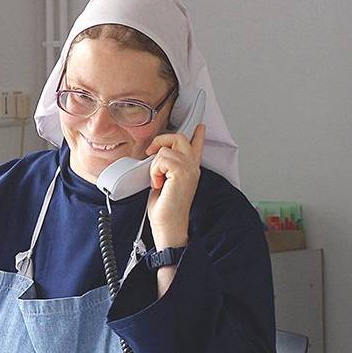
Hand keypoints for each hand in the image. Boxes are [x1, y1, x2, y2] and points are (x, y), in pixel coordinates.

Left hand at [145, 124, 205, 248]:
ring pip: (165, 149)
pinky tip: (158, 184)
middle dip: (161, 141)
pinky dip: (154, 171)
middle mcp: (193, 167)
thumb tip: (155, 155)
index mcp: (190, 170)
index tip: (200, 127)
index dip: (198, 135)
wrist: (168, 226)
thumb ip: (165, 167)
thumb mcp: (164, 182)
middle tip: (151, 154)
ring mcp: (190, 169)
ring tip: (158, 181)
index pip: (197, 146)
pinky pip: (161, 159)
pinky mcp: (182, 172)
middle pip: (179, 137)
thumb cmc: (164, 210)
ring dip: (154, 165)